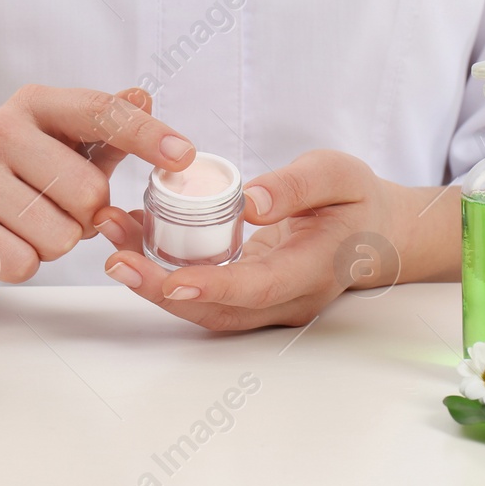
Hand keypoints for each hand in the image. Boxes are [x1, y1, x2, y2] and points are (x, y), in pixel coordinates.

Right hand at [0, 85, 193, 302]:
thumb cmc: (16, 185)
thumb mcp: (62, 151)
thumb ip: (105, 130)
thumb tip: (142, 95)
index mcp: (31, 104)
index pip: (99, 111)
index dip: (145, 134)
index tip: (183, 156)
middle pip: (88, 190)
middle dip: (85, 216)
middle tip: (57, 212)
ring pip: (59, 233)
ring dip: (54, 243)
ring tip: (26, 228)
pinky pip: (24, 262)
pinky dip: (24, 264)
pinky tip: (1, 245)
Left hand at [100, 149, 458, 330]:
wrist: (373, 232)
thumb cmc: (356, 199)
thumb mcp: (337, 175)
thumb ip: (296, 187)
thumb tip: (250, 201)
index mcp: (313, 268)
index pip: (259, 287)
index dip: (213, 287)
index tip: (170, 278)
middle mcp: (286, 299)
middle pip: (218, 310)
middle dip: (161, 290)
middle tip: (114, 259)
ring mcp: (265, 305)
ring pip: (203, 307)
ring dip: (153, 281)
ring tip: (112, 240)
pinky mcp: (247, 296)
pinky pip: (202, 291)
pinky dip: (164, 270)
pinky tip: (132, 236)